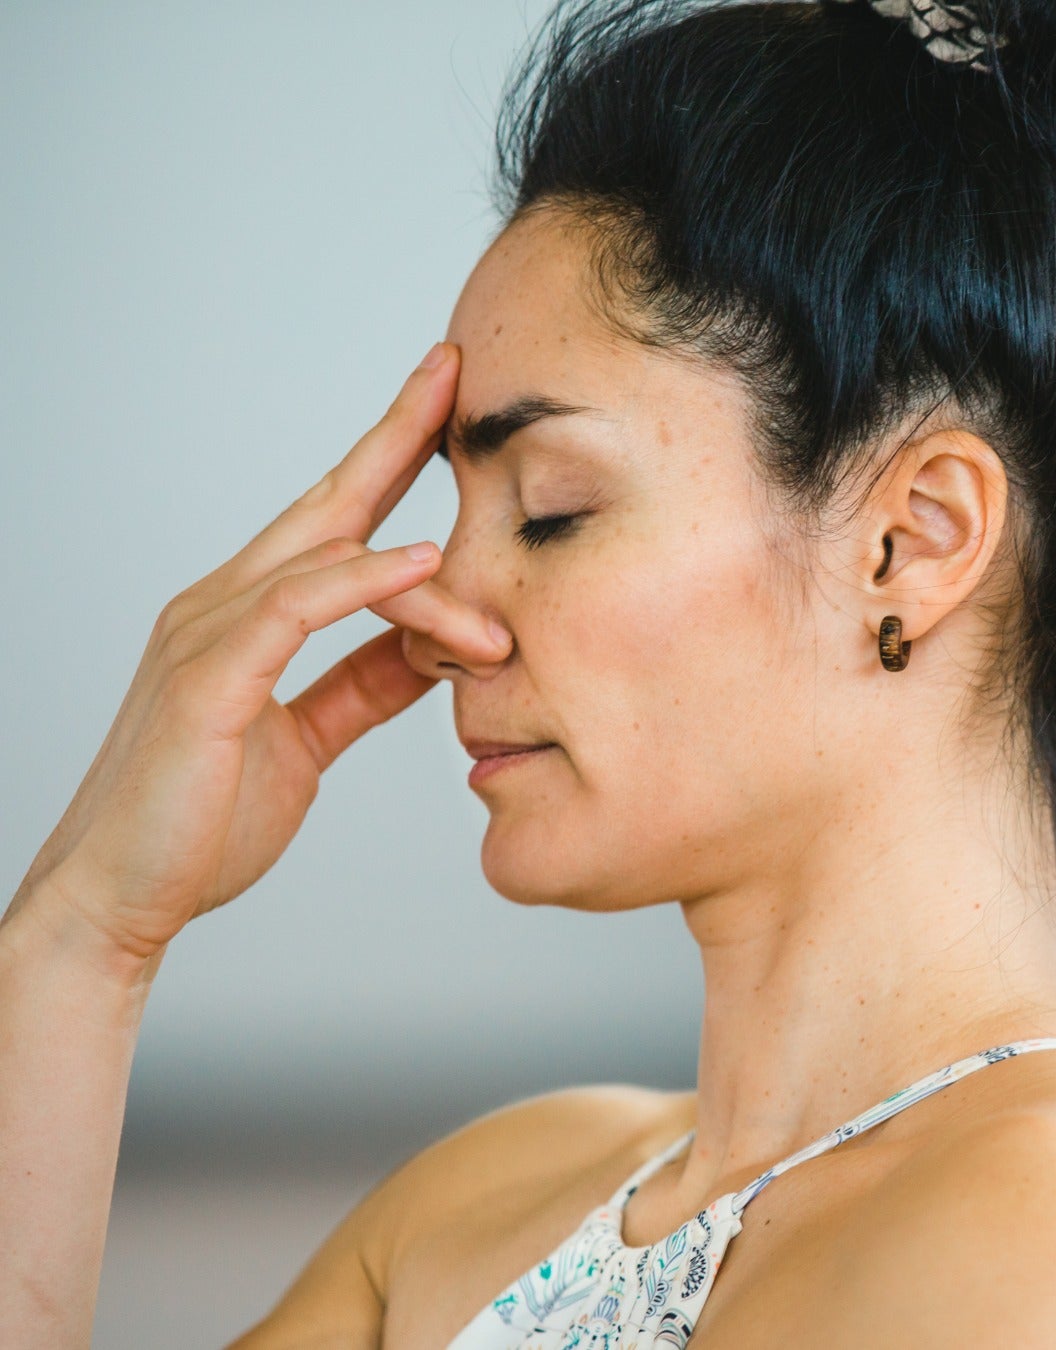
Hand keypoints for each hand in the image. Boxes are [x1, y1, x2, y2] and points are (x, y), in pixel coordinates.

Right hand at [10, 343, 507, 966]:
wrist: (121, 898)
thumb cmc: (202, 821)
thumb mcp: (310, 740)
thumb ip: (364, 686)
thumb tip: (435, 649)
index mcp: (247, 615)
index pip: (335, 519)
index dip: (393, 457)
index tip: (452, 407)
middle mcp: (222, 605)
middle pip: (328, 499)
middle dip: (398, 433)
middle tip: (459, 371)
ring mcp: (206, 633)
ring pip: (329, 556)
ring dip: (428, 573)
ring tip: (500, 611)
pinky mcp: (207, 677)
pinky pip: (298, 606)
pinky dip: (366, 580)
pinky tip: (424, 566)